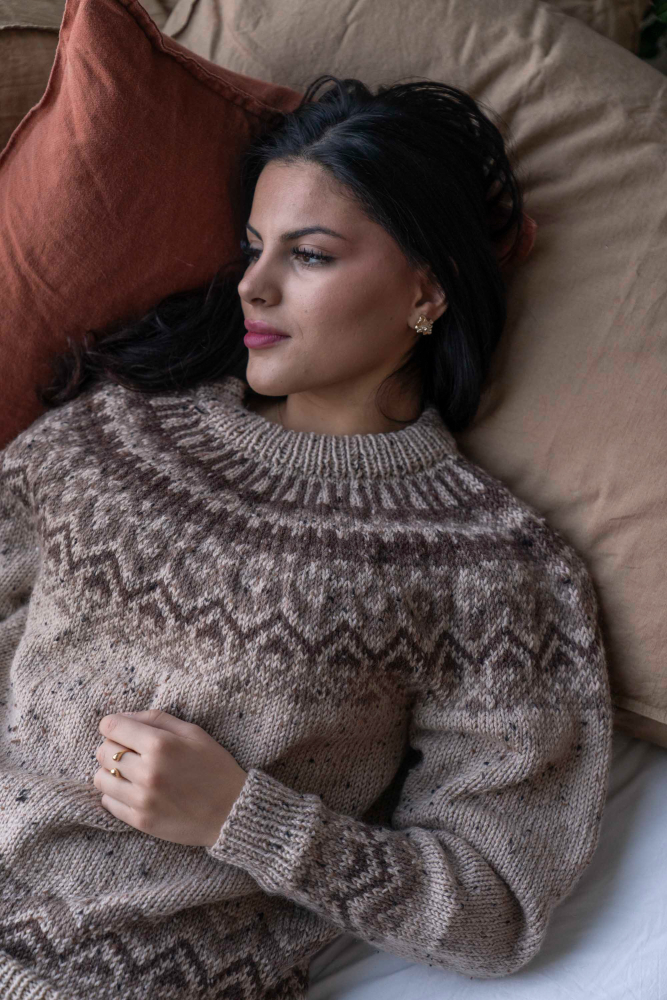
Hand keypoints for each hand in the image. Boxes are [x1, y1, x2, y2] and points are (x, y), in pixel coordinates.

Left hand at [93, 709, 247, 846]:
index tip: (119, 729)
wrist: (232, 811)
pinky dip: (115, 794)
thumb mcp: (193, 732)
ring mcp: (142, 799)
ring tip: (128, 772)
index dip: (112, 725)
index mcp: (161, 745)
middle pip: (103, 752)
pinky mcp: (140, 821)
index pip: (112, 727)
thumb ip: (156, 719)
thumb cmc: (214, 766)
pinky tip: (133, 790)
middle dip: (112, 746)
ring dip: (110, 771)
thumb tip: (123, 717)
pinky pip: (108, 802)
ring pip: (100, 778)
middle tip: (128, 751)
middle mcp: (147, 771)